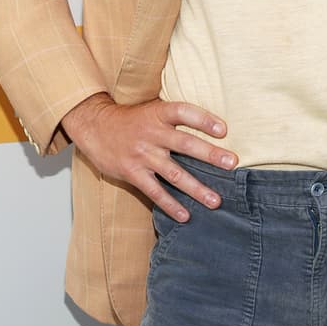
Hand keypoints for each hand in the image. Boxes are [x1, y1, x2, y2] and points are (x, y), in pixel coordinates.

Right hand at [62, 93, 235, 220]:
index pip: (183, 112)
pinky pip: (155, 191)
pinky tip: (185, 215)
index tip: (224, 129)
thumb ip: (175, 118)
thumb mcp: (152, 110)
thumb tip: (213, 127)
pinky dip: (170, 204)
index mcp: (158, 114)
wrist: (94, 127)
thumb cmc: (131, 121)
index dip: (203, 119)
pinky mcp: (133, 173)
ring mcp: (142, 155)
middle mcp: (151, 134)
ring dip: (196, 188)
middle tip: (232, 164)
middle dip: (210, 155)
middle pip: (185, 143)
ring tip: (215, 201)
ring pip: (174, 173)